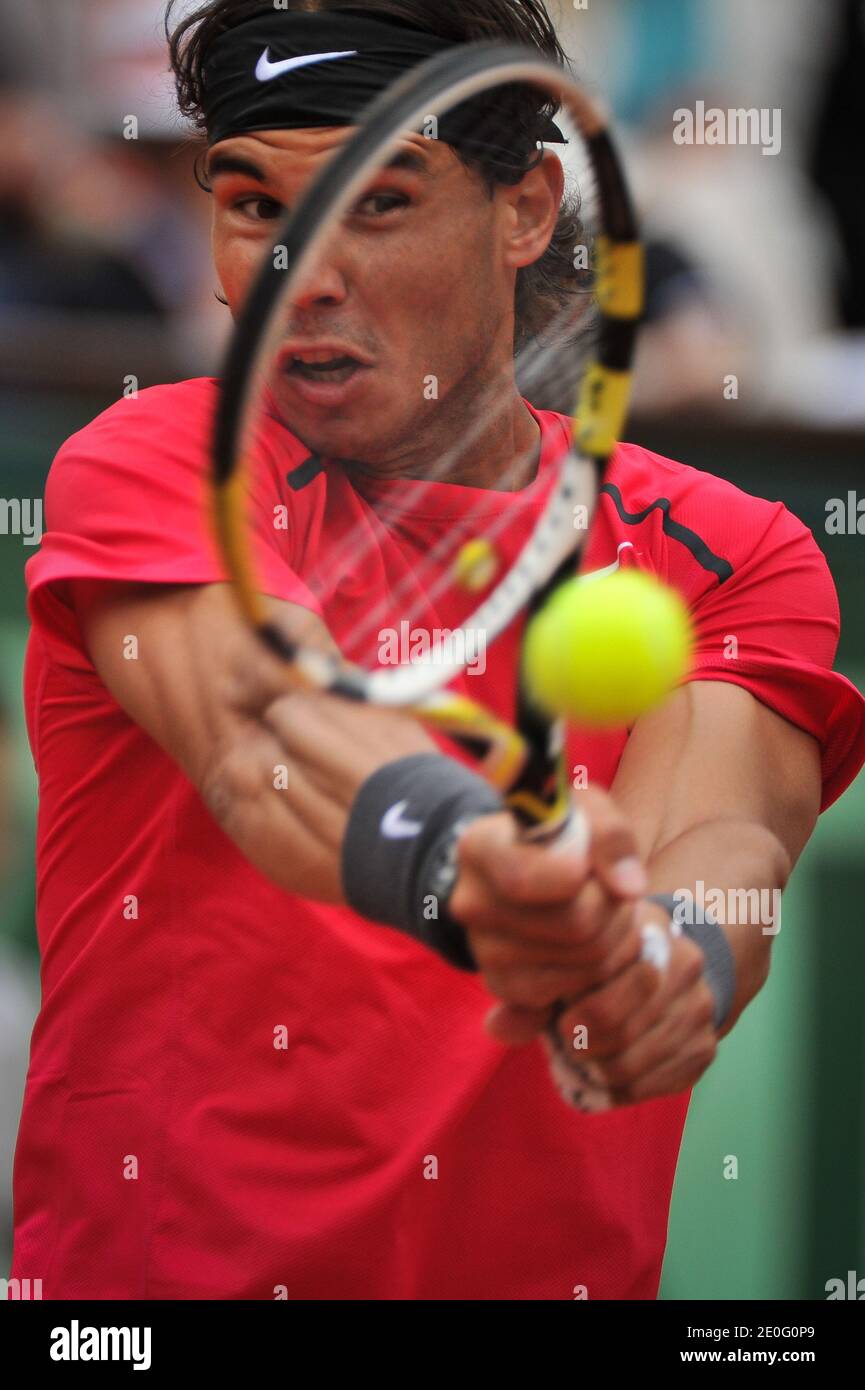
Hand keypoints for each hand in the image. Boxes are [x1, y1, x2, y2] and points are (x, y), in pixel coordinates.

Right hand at [450, 786, 658, 1014]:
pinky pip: (576, 989)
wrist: (530, 871)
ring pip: (587, 959)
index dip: (577, 874)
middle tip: (611, 888)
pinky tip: (590, 940)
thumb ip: (611, 835)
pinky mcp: (505, 986)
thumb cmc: (561, 835)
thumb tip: (628, 888)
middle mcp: (471, 903)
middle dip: (614, 906)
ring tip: (604, 910)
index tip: (589, 863)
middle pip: (576, 923)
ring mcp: (484, 951)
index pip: (525, 879)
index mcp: (479, 848)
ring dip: (615, 935)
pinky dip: (599, 966)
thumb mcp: (586, 812)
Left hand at [492, 902, 718, 1108]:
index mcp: (646, 928)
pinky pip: (654, 1084)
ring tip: (584, 1061)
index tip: (561, 1019)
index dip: (575, 1009)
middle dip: (583, 1044)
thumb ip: (529, 993)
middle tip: (569, 1043)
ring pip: (633, 1061)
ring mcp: (699, 1006)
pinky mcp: (706, 1047)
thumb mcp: (571, 961)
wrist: (671, 970)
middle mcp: (684, 961)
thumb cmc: (603, 964)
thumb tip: (495, 1027)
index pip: (606, 976)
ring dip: (598, 1071)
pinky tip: (607, 1075)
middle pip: (620, 1025)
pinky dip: (621, 1089)